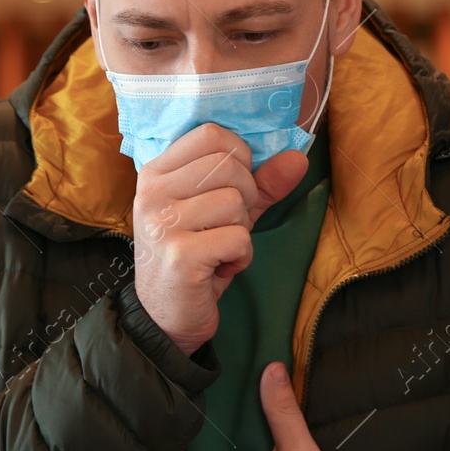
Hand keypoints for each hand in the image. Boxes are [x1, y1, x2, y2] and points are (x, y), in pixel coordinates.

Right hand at [132, 124, 306, 355]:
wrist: (165, 316)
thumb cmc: (195, 257)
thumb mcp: (224, 213)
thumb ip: (259, 184)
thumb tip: (297, 158)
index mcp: (156, 172)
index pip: (211, 134)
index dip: (239, 157)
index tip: (232, 187)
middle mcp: (153, 192)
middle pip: (230, 166)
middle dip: (246, 198)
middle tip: (226, 226)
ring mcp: (162, 223)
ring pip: (236, 202)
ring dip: (242, 231)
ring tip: (220, 249)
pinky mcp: (180, 255)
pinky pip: (238, 238)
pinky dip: (241, 256)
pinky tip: (221, 268)